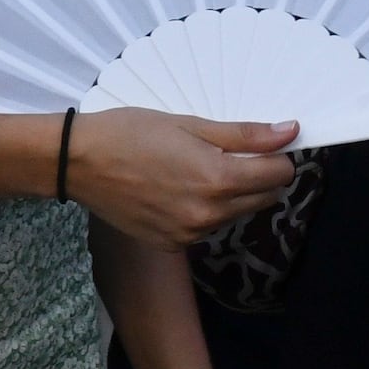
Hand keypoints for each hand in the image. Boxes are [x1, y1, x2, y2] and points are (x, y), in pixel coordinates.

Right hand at [63, 109, 299, 242]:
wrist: (77, 163)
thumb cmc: (130, 133)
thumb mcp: (189, 124)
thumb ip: (245, 134)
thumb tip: (291, 132)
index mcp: (219, 179)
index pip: (280, 174)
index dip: (276, 156)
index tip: (259, 145)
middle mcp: (210, 214)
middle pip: (265, 198)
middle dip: (257, 177)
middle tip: (225, 155)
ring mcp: (191, 233)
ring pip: (236, 214)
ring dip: (230, 196)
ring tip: (192, 172)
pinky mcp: (172, 244)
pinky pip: (206, 228)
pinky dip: (202, 211)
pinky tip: (174, 192)